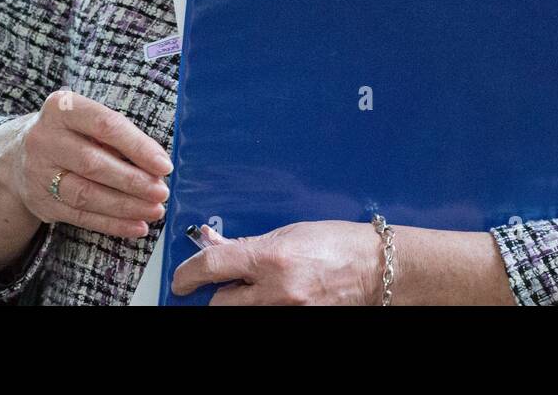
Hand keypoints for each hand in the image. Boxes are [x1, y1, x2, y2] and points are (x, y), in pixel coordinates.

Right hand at [4, 90, 172, 241]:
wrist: (18, 157)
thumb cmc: (70, 134)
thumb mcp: (86, 121)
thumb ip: (118, 136)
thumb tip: (156, 165)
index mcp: (62, 109)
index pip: (106, 126)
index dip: (138, 147)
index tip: (163, 165)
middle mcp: (45, 139)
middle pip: (94, 164)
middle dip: (133, 181)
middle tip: (161, 191)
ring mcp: (38, 173)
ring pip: (86, 195)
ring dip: (125, 206)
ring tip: (154, 210)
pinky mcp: (41, 202)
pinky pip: (81, 216)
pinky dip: (112, 224)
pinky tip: (136, 225)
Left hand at [170, 220, 382, 304]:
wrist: (376, 268)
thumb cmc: (338, 244)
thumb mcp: (289, 232)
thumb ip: (249, 243)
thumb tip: (215, 246)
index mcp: (272, 258)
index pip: (213, 267)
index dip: (188, 274)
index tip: (182, 280)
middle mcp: (278, 290)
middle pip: (219, 305)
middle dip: (215, 294)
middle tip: (222, 284)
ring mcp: (289, 312)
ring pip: (239, 316)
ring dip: (238, 304)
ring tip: (254, 290)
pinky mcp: (299, 323)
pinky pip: (264, 319)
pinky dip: (260, 309)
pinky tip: (270, 298)